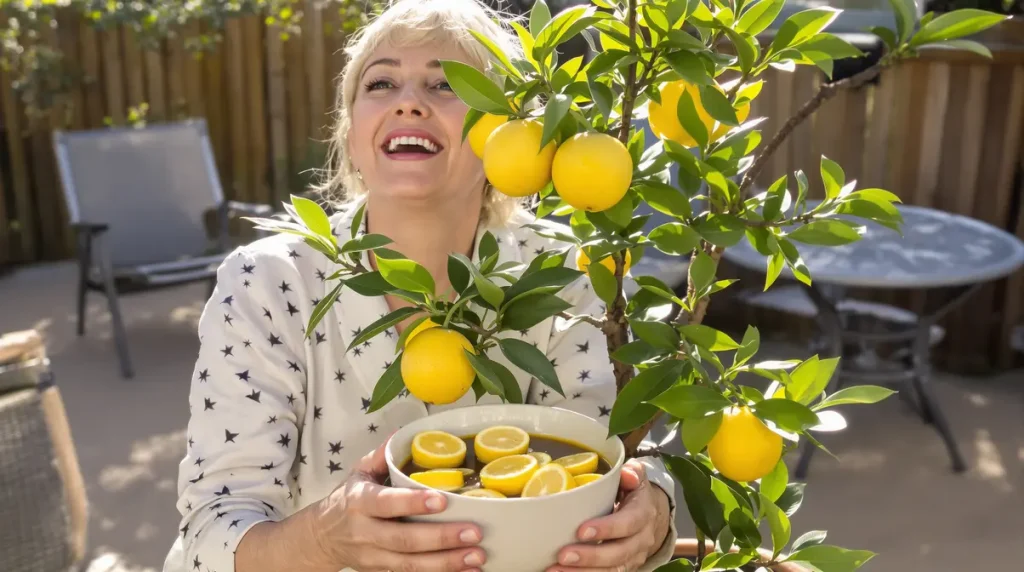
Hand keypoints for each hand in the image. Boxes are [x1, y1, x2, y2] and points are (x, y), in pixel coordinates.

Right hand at [312, 441, 486, 571]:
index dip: (413, 504)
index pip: (387, 503)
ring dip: (447, 563)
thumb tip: (404, 433)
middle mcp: (365, 532)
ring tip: (476, 556)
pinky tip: (466, 571)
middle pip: (404, 540)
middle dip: (441, 538)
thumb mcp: (359, 472)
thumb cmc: (348, 500)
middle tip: (474, 532)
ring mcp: (373, 557)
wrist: (322, 538)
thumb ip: (382, 455)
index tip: (442, 500)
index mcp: (359, 501)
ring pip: (410, 564)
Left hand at [547, 459, 670, 571]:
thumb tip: (627, 474)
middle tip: (563, 555)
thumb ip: (632, 472)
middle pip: (619, 553)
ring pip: (612, 570)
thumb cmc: (633, 493)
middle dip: (590, 556)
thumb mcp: (636, 477)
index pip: (628, 524)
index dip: (607, 529)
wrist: (649, 515)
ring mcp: (634, 557)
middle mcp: (641, 540)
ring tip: (555, 570)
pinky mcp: (624, 567)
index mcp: (643, 514)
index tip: (581, 530)